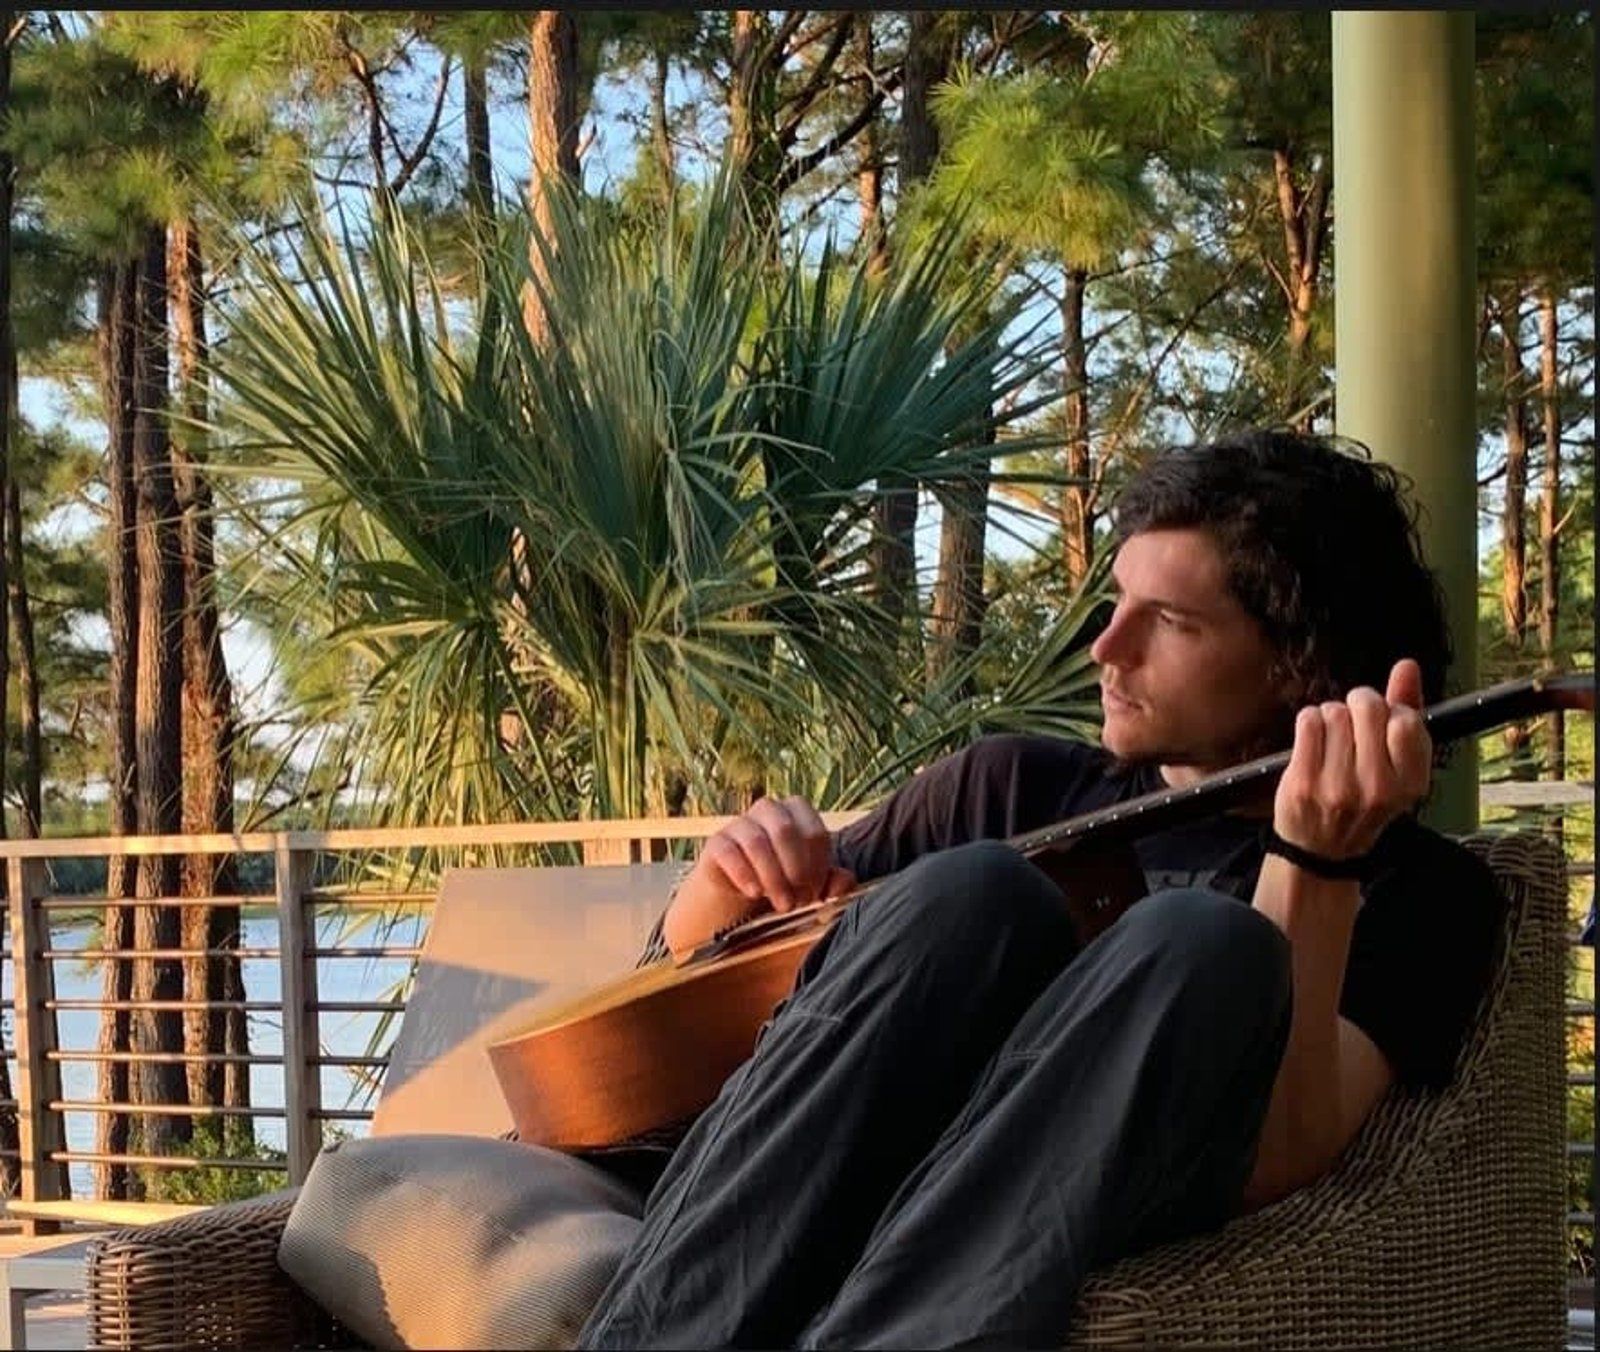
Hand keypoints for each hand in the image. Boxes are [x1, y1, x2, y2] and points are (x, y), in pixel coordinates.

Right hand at [678, 795, 857, 922]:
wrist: (739, 890)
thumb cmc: (783, 879)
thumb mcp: (811, 881)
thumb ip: (833, 881)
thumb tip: (844, 882)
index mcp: (797, 811)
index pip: (814, 831)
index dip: (818, 865)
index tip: (816, 893)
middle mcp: (769, 810)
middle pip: (785, 830)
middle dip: (796, 871)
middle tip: (799, 902)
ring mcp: (740, 823)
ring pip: (757, 841)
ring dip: (773, 877)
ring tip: (782, 904)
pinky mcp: (717, 842)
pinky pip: (729, 851)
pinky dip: (744, 875)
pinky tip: (755, 893)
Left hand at [1272, 659, 1431, 862]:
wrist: (1320, 851)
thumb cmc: (1363, 801)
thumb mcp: (1397, 767)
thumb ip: (1407, 711)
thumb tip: (1408, 666)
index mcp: (1410, 784)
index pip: (1406, 721)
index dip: (1391, 711)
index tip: (1381, 724)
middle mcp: (1377, 787)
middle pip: (1368, 707)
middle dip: (1358, 703)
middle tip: (1353, 721)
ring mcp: (1338, 786)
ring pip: (1334, 711)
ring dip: (1331, 715)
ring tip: (1333, 738)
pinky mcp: (1304, 781)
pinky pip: (1308, 721)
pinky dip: (1309, 721)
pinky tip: (1313, 739)